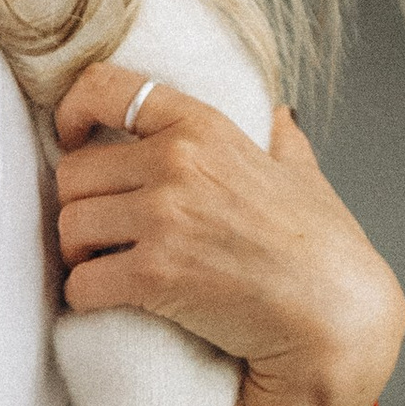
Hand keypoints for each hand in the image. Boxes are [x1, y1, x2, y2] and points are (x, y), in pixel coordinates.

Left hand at [52, 67, 404, 405]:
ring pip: (70, 227)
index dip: (72, 112)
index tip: (72, 136)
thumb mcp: (302, 175)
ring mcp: (163, 218)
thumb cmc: (325, 251)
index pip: (105, 88)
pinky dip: (86, 297)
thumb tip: (278, 116)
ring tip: (106, 267)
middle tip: (101, 232)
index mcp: (204, 127)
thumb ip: (279, 141)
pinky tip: (111, 301)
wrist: (334, 316)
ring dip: (80, 253)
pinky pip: (81, 283)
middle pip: (73, 173)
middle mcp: (176, 163)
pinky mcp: (153, 276)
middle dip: (80, 205)